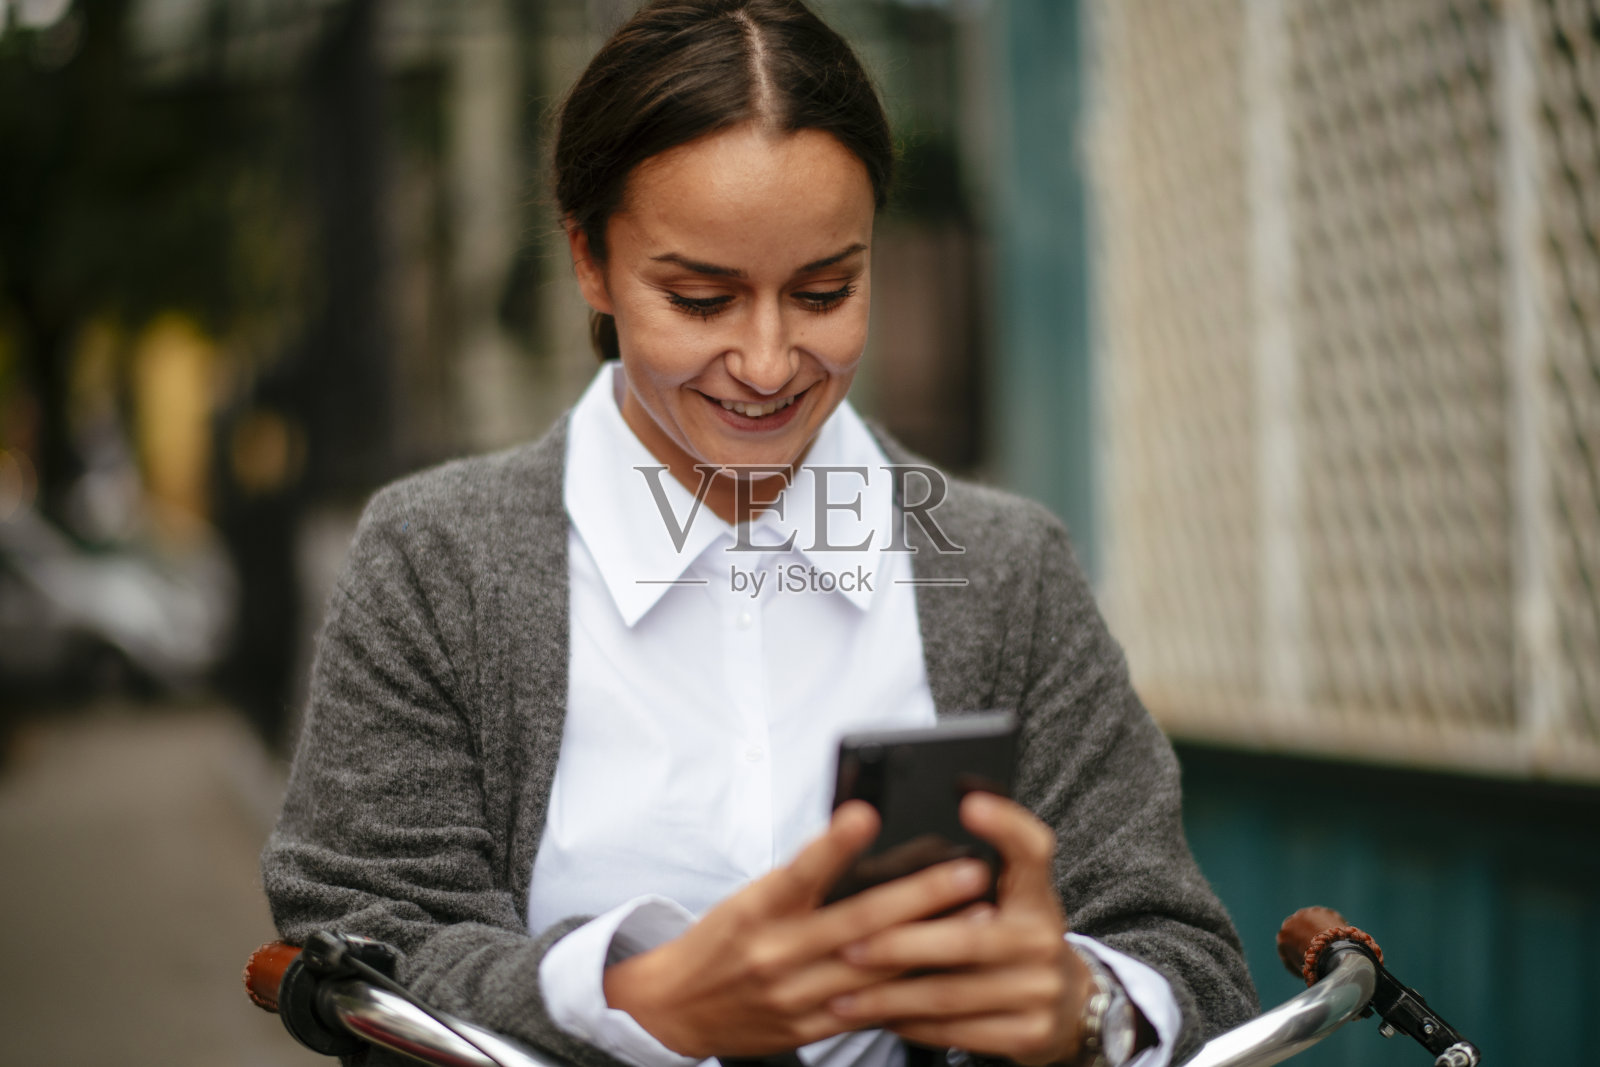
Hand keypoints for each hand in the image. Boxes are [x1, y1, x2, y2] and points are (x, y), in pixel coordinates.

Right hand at [602, 801, 993, 1058]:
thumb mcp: (750, 896)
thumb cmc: (723, 939)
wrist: (676, 1007)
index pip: (800, 870)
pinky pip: (870, 1008)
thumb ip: (804, 878)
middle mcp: (777, 952)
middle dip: (920, 896)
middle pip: (857, 921)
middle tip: (969, 871)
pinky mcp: (810, 1027)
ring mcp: (796, 995)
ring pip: (875, 968)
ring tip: (979, 921)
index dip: (834, 843)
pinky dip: (912, 990)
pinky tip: (949, 973)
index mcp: (758, 909)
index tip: (868, 814)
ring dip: (933, 944)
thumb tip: (860, 837)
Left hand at [827, 793, 1094, 1065]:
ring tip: (842, 992)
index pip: (1033, 849)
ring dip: (890, 995)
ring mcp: (1040, 990)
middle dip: (900, 943)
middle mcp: (1044, 938)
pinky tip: (878, 1015)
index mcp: (1036, 894)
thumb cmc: (1017, 936)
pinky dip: (911, 1024)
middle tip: (847, 944)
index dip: (1005, 824)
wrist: (1070, 1004)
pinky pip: (957, 1032)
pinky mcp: (1028, 1034)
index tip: (968, 802)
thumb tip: (920, 830)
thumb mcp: (1010, 897)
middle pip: (967, 938)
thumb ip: (971, 871)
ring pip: (952, 994)